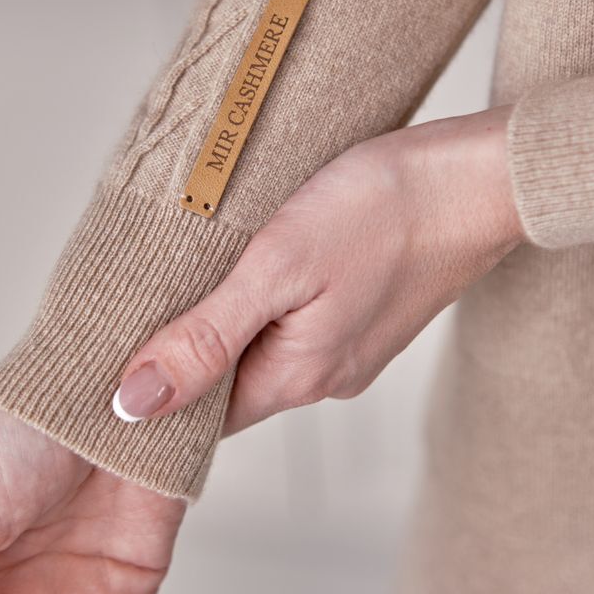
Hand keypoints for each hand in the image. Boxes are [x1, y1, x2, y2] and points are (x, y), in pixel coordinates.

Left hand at [112, 105, 523, 434]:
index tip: (113, 354)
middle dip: (187, 349)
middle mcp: (325, 376)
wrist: (481, 178)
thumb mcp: (276, 267)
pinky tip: (259, 257)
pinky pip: (298, 323)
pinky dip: (268, 299)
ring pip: (264, 348)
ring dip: (229, 318)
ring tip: (196, 267)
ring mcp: (352, 347)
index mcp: (296, 376)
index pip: (200, 415)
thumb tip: (134, 404)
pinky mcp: (368, 313)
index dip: (154, 390)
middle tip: (144, 294)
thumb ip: (205, 338)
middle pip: (231, 383)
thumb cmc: (385, 210)